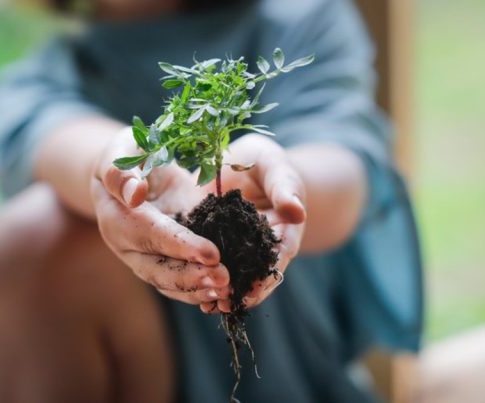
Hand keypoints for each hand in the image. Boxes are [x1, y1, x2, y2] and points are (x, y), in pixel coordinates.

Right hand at [91, 128, 230, 304]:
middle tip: (224, 280)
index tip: (211, 253)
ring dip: (199, 290)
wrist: (129, 172)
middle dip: (192, 278)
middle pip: (157, 270)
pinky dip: (202, 289)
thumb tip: (135, 193)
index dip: (180, 245)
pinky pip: (182, 281)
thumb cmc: (125, 154)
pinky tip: (226, 293)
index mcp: (116, 219)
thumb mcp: (120, 152)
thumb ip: (122, 172)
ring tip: (227, 292)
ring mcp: (149, 256)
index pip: (150, 235)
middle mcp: (130, 246)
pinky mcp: (168, 258)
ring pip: (170, 283)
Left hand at [201, 135, 306, 313]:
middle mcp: (260, 247)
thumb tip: (297, 211)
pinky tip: (187, 288)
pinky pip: (207, 263)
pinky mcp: (211, 244)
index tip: (253, 291)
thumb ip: (284, 187)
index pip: (278, 258)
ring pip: (231, 274)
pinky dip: (201, 276)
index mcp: (282, 232)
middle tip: (226, 306)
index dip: (266, 277)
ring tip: (207, 306)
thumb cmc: (265, 162)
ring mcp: (236, 249)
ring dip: (220, 291)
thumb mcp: (275, 167)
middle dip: (242, 293)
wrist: (240, 162)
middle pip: (255, 275)